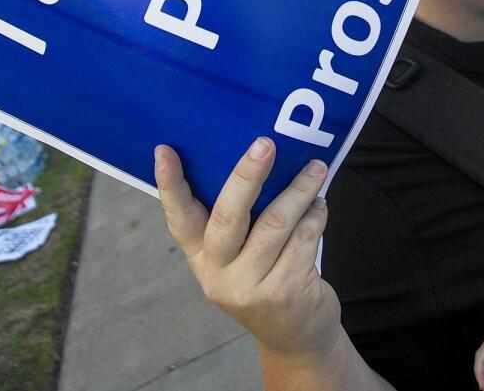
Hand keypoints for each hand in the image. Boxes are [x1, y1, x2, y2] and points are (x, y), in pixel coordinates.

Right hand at [154, 139, 341, 362]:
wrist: (295, 337)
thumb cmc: (266, 279)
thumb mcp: (240, 257)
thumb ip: (239, 220)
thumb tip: (256, 157)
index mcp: (201, 258)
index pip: (179, 219)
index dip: (170, 185)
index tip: (164, 150)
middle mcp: (219, 274)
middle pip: (229, 216)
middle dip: (248, 175)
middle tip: (265, 144)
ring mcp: (251, 286)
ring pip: (275, 223)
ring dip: (299, 190)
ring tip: (315, 168)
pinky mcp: (285, 292)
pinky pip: (303, 239)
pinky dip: (315, 216)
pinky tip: (320, 205)